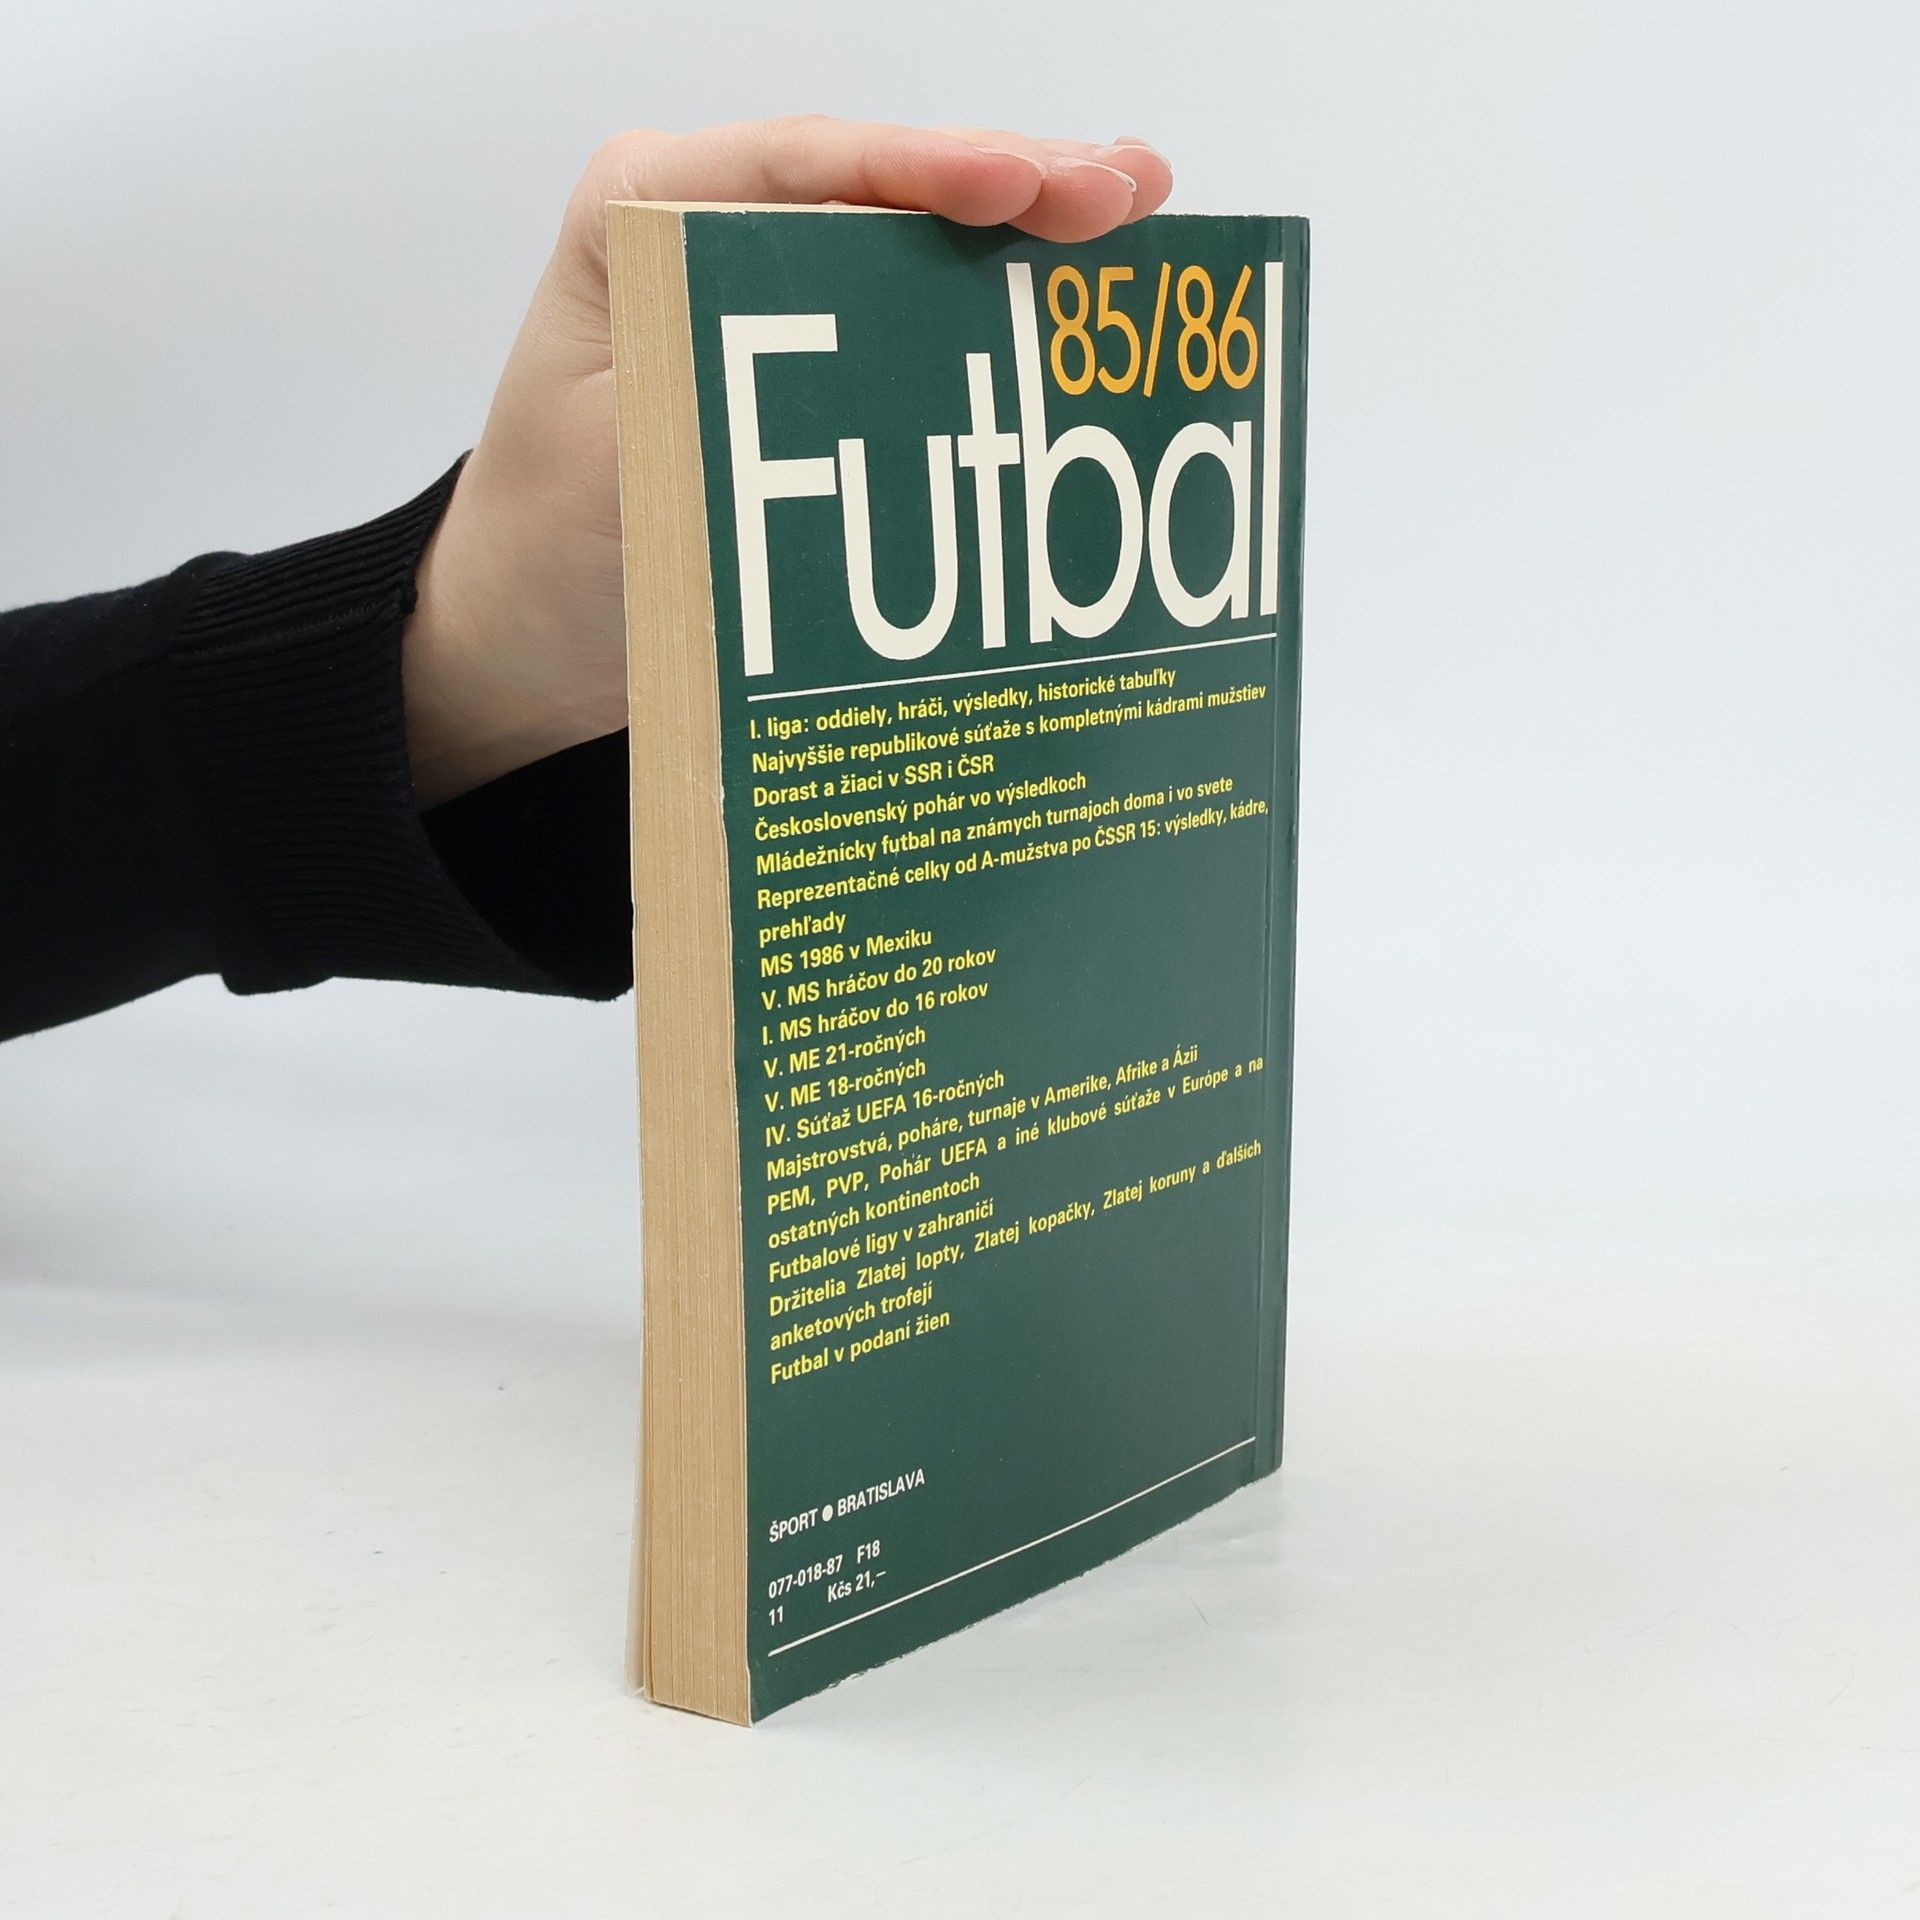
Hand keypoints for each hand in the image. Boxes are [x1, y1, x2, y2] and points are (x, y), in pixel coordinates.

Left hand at [401, 116, 1173, 807]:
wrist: (526, 627)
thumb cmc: (546, 546)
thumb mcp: (620, 468)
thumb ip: (725, 397)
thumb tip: (860, 385)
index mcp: (643, 214)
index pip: (806, 166)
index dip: (926, 167)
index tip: (1023, 186)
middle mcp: (712, 228)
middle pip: (880, 182)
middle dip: (1013, 180)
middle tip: (1131, 190)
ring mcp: (768, 289)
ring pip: (912, 237)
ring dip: (1025, 233)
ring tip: (1139, 213)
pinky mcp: (806, 358)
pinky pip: (909, 314)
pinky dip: (993, 307)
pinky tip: (1073, 304)